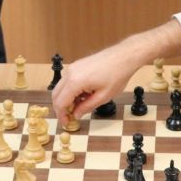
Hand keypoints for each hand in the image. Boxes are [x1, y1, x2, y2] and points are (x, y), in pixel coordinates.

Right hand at [52, 20, 180, 124]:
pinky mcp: (76, 65)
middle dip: (61, 108)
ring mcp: (72, 67)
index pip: (60, 102)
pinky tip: (83, 96)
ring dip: (66, 99)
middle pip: (56, 95)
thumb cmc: (117, 74)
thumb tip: (76, 115)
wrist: (124, 56)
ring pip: (61, 88)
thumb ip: (86, 107)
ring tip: (80, 107)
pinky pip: (67, 81)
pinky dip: (70, 91)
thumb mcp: (103, 97)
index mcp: (75, 81)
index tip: (67, 123)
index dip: (62, 115)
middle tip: (70, 118)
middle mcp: (70, 73)